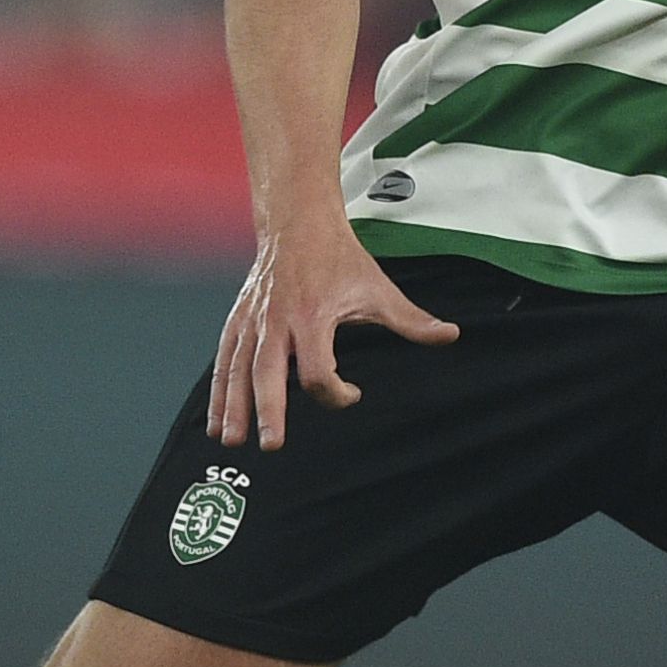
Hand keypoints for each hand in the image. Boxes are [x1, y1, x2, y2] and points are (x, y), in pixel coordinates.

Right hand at [208, 215, 455, 452]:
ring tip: (231, 441)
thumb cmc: (338, 257)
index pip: (319, 369)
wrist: (298, 222)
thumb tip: (450, 335)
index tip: (353, 393)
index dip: (337, 392)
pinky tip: (216, 420)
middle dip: (268, 410)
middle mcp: (278, 321)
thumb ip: (411, 320)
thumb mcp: (377, 288)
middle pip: (269, 372)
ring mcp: (254, 321)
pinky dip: (219, 391)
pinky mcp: (239, 320)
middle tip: (270, 444)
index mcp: (313, 316)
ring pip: (238, 369)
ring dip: (232, 406)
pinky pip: (225, 360)